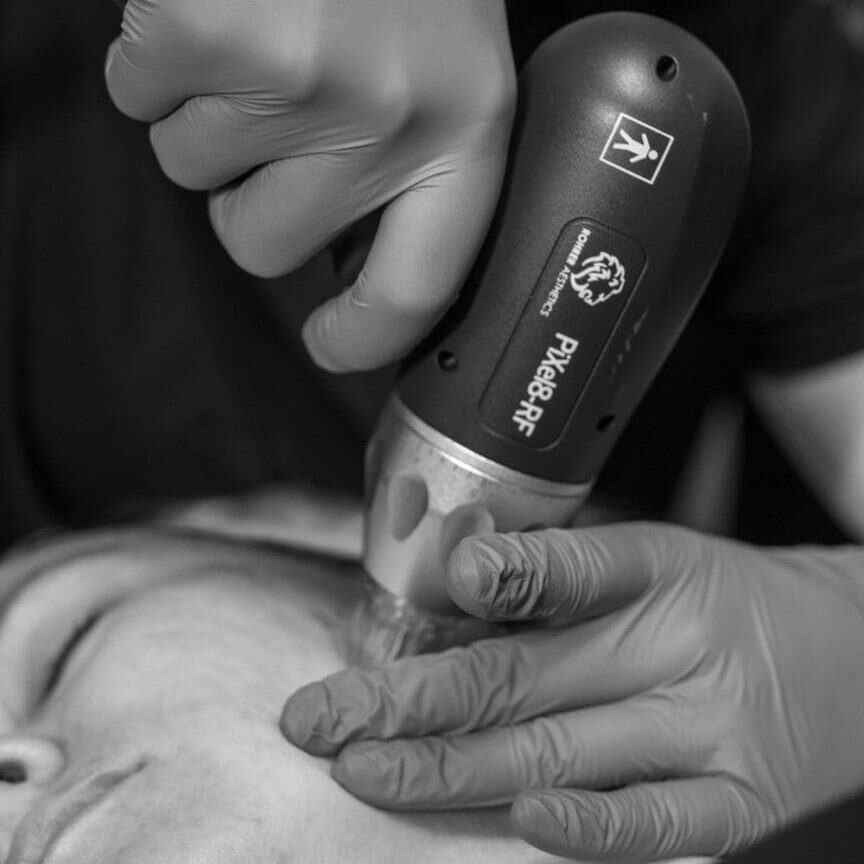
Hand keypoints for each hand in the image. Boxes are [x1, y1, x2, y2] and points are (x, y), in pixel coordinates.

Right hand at [105, 0, 514, 370]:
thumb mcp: (449, 70)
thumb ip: (414, 171)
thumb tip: (345, 266)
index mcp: (465, 135)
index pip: (413, 290)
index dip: (361, 338)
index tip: (329, 343)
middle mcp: (388, 120)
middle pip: (263, 245)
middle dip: (249, 193)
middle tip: (280, 111)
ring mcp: (296, 77)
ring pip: (193, 174)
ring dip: (206, 117)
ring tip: (258, 38)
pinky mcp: (209, 33)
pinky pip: (139, 101)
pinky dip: (156, 64)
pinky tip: (211, 15)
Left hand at [281, 523, 863, 860]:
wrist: (851, 655)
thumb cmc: (724, 602)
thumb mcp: (652, 559)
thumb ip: (558, 574)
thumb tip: (458, 576)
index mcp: (654, 569)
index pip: (566, 568)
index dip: (496, 573)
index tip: (434, 581)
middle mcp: (676, 646)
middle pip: (526, 674)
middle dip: (410, 699)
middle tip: (319, 716)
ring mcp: (707, 732)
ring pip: (562, 751)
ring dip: (453, 768)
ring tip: (362, 770)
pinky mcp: (737, 805)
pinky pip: (656, 826)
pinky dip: (588, 829)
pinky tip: (519, 820)